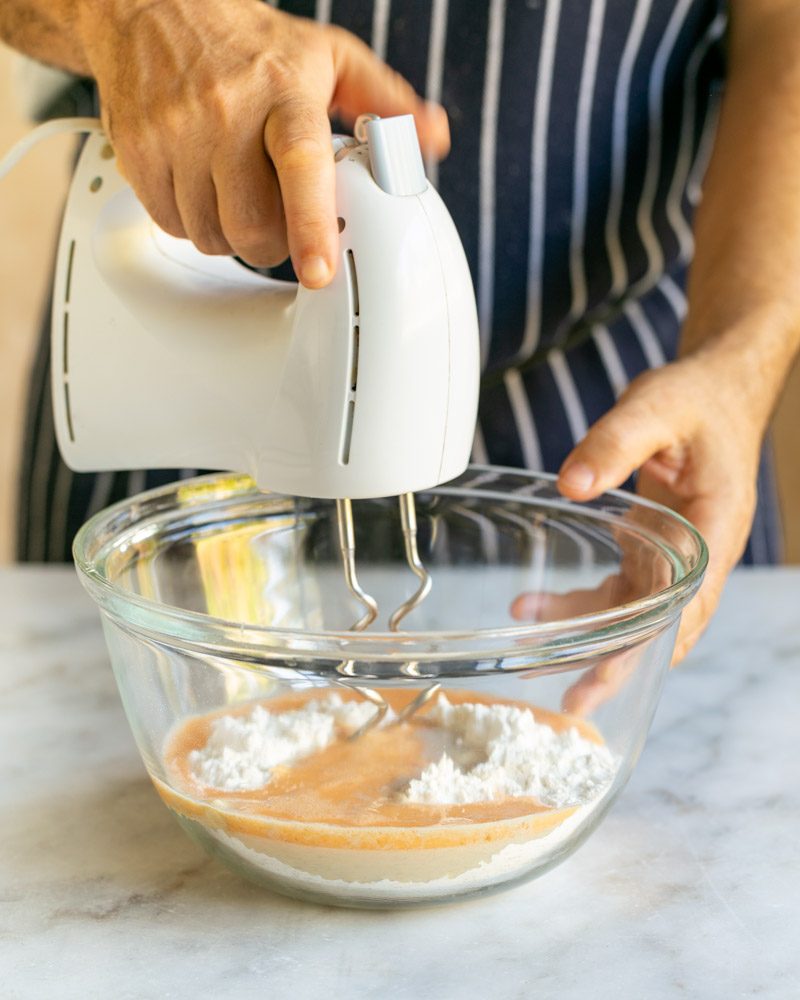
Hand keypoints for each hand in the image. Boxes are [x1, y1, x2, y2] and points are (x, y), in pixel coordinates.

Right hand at [75, 0, 448, 284]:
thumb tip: (432, 135)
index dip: (310, 225)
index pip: (300, 165)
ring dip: (232, 235)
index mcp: (283, 90)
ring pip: (212, 235)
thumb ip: (384, 101)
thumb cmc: (252, 44)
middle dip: (273, 244)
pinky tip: (205, 188)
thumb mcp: (328, 58)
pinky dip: (194, 223)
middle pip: (253, 225)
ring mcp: (176, 131)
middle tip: (280, 220)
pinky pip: (172, 225)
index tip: (319, 271)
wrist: (154, 6)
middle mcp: (226, 110)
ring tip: (240, 194)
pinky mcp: (138, 151)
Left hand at [555, 346, 765, 663]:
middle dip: (618, 663)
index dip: (653, 641)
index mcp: (715, 527)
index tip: (616, 673)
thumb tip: (572, 486)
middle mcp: (701, 552)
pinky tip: (535, 604)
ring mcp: (676, 554)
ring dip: (591, 639)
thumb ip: (614, 443)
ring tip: (537, 657)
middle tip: (575, 703)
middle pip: (662, 623)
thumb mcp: (654, 409)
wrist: (715, 391)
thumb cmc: (696, 400)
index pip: (688, 600)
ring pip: (635, 613)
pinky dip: (581, 602)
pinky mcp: (653, 547)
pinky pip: (618, 588)